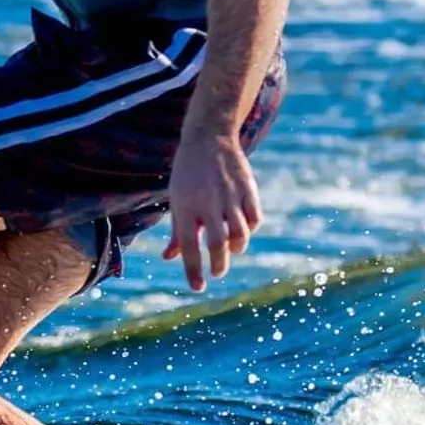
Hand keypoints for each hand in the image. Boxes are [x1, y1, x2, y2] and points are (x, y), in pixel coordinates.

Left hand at [164, 127, 261, 291]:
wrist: (209, 137)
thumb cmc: (188, 174)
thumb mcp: (177, 200)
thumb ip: (177, 230)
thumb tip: (169, 258)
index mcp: (186, 205)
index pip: (189, 246)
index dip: (193, 270)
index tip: (198, 287)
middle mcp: (209, 201)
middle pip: (218, 243)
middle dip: (218, 265)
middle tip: (216, 272)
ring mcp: (231, 195)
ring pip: (240, 234)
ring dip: (236, 249)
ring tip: (230, 250)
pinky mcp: (248, 188)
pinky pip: (255, 218)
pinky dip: (250, 229)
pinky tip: (242, 230)